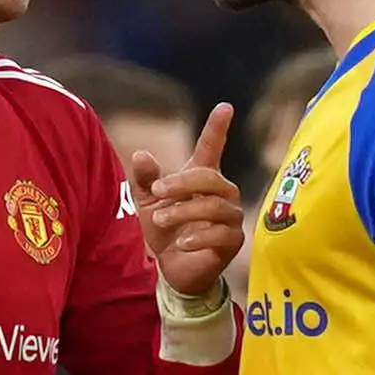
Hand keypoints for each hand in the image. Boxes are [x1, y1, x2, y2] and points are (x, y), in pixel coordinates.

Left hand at [131, 104, 241, 303]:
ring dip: (184, 211)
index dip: (218, 127)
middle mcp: (223, 193)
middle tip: (158, 191)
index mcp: (203, 178)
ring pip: (215, 207)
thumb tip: (141, 154)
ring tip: (160, 220)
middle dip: (181, 182)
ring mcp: (231, 217)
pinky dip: (198, 237)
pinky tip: (180, 243)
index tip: (225, 106)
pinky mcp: (233, 241)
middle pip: (210, 177)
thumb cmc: (165, 230)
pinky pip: (221, 234)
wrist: (173, 269)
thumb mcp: (149, 202)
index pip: (212, 148)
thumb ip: (146, 179)